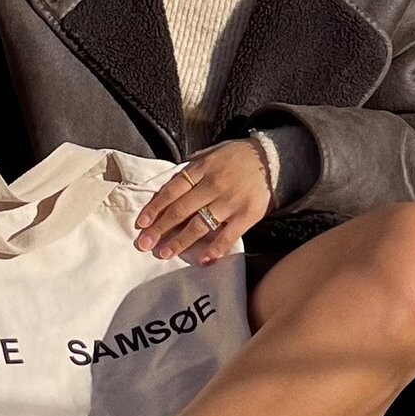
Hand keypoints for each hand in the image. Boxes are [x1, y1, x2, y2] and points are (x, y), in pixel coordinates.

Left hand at [134, 139, 272, 264]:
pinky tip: (203, 261)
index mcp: (202, 168)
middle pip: (181, 209)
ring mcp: (230, 201)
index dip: (155, 208)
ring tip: (165, 254)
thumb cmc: (236, 159)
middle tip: (145, 244)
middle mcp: (214, 184)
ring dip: (180, 241)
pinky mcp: (246, 215)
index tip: (141, 223)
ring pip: (200, 224)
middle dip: (160, 228)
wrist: (272, 159)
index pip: (172, 190)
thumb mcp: (211, 154)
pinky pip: (228, 236)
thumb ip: (192, 170)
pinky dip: (215, 249)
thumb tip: (168, 189)